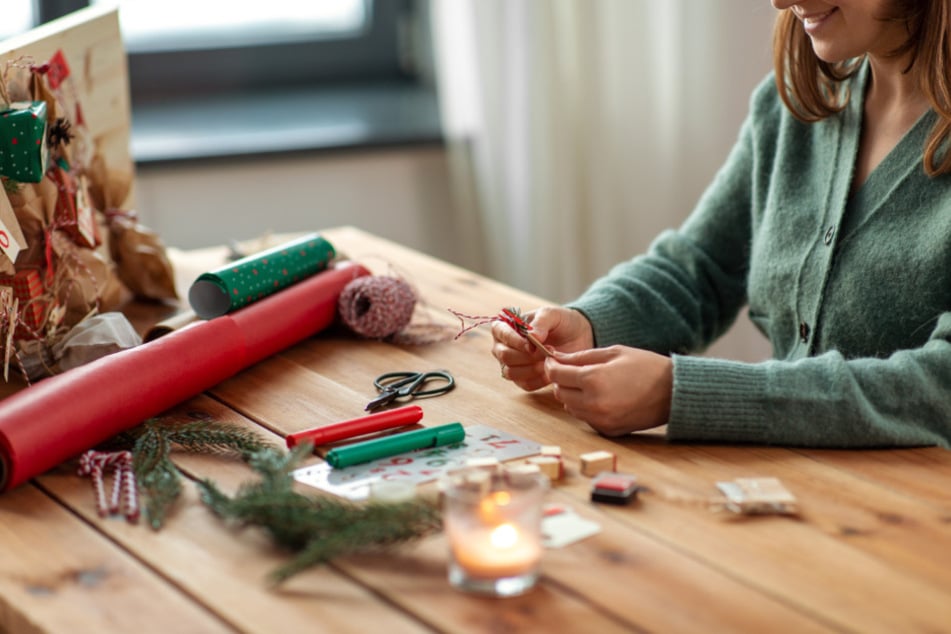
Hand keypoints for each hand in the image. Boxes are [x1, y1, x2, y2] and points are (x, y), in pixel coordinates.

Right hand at [492, 307, 593, 390]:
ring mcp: (511, 365)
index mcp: (506, 326)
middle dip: (526, 356)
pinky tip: (550, 371)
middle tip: (546, 351)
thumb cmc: (560, 322)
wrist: (577, 337)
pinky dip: (539, 379)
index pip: (499, 333)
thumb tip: (531, 337)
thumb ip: (540, 322)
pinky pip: (525, 384)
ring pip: (511, 372)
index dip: (514, 340)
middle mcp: (503, 346)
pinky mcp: (523, 380)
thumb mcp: (552, 315)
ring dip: (532, 368)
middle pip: (504, 355)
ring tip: (549, 360)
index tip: (531, 344)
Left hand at [545, 345, 672, 435]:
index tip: (553, 361)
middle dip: (562, 381)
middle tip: (572, 371)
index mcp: (594, 380)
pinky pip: (585, 418)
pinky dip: (587, 408)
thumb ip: (581, 357)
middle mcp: (594, 403)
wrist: (673, 392)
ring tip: (591, 384)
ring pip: (570, 408)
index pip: (557, 375)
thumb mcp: (613, 353)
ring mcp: (600, 420)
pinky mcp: (608, 430)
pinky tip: (602, 397)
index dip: (552, 366)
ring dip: (573, 395)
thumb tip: (557, 358)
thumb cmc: (646, 367)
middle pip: (560, 393)